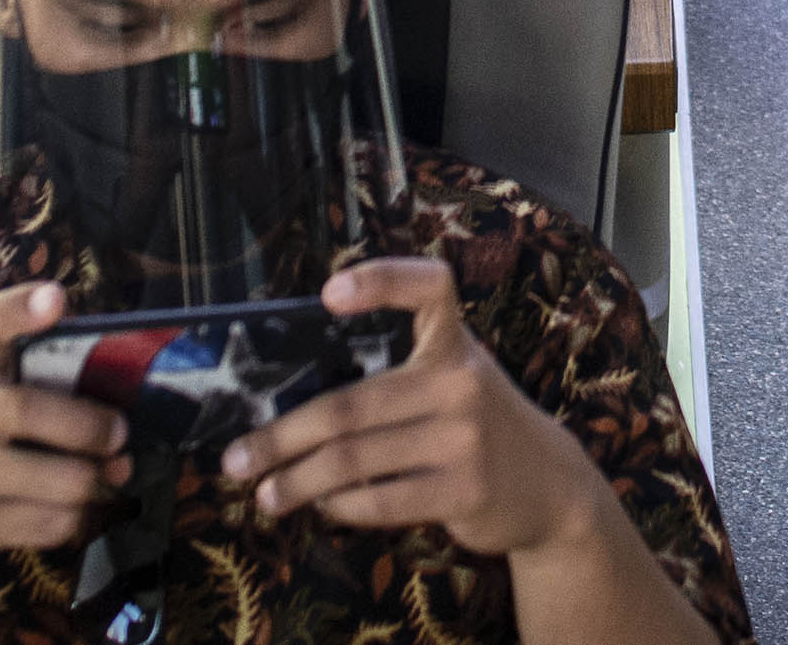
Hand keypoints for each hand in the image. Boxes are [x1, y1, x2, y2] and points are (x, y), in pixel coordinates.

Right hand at [0, 283, 128, 596]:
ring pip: (58, 479)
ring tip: (101, 475)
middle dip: (90, 426)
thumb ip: (37, 382)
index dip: (17, 309)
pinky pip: (52, 523)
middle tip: (118, 434)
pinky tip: (69, 507)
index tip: (54, 298)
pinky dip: (76, 517)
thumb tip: (122, 414)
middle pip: (26, 411)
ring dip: (94, 481)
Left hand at [217, 260, 614, 562]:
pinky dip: (339, 506)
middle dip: (282, 436)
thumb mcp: (454, 380)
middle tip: (236, 458)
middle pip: (351, 405)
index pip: (428, 288)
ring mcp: (465, 438)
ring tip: (263, 494)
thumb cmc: (478, 425)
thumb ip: (396, 377)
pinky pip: (379, 500)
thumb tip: (288, 402)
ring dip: (296, 480)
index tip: (329, 293)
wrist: (551, 485)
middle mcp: (462, 381)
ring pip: (355, 459)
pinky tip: (320, 506)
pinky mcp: (465, 490)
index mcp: (455, 342)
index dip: (381, 280)